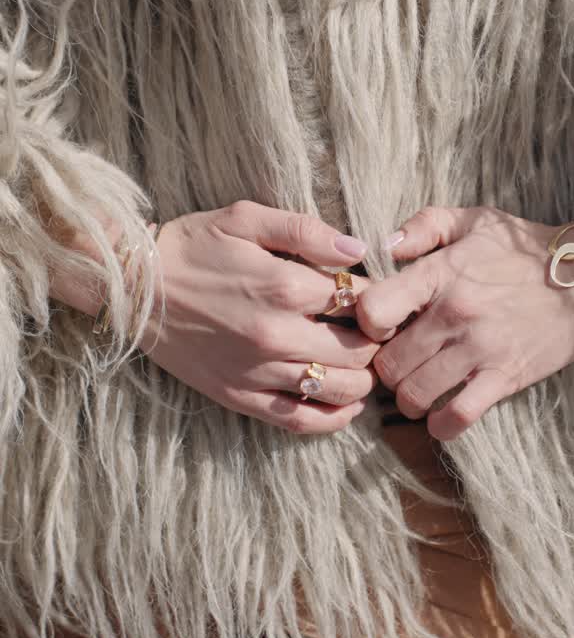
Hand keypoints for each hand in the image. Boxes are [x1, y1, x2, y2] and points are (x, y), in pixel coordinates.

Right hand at [54, 200, 379, 434]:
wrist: (133, 288)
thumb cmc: (192, 246)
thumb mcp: (246, 218)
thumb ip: (306, 230)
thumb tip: (359, 248)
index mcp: (285, 285)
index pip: (361, 299)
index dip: (377, 296)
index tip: (376, 294)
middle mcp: (277, 333)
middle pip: (360, 348)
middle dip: (376, 338)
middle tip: (376, 330)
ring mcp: (259, 370)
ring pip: (339, 388)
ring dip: (364, 378)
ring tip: (365, 363)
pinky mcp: (240, 396)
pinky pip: (300, 420)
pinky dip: (334, 418)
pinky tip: (347, 404)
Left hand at [357, 183, 573, 440]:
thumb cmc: (524, 247)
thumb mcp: (473, 221)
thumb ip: (423, 226)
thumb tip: (383, 247)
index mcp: (440, 274)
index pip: (373, 311)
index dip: (367, 325)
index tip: (382, 326)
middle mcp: (454, 314)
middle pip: (388, 365)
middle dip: (386, 369)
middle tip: (400, 362)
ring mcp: (479, 350)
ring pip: (413, 396)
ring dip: (408, 399)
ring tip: (419, 386)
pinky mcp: (505, 378)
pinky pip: (456, 417)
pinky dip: (440, 424)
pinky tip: (442, 412)